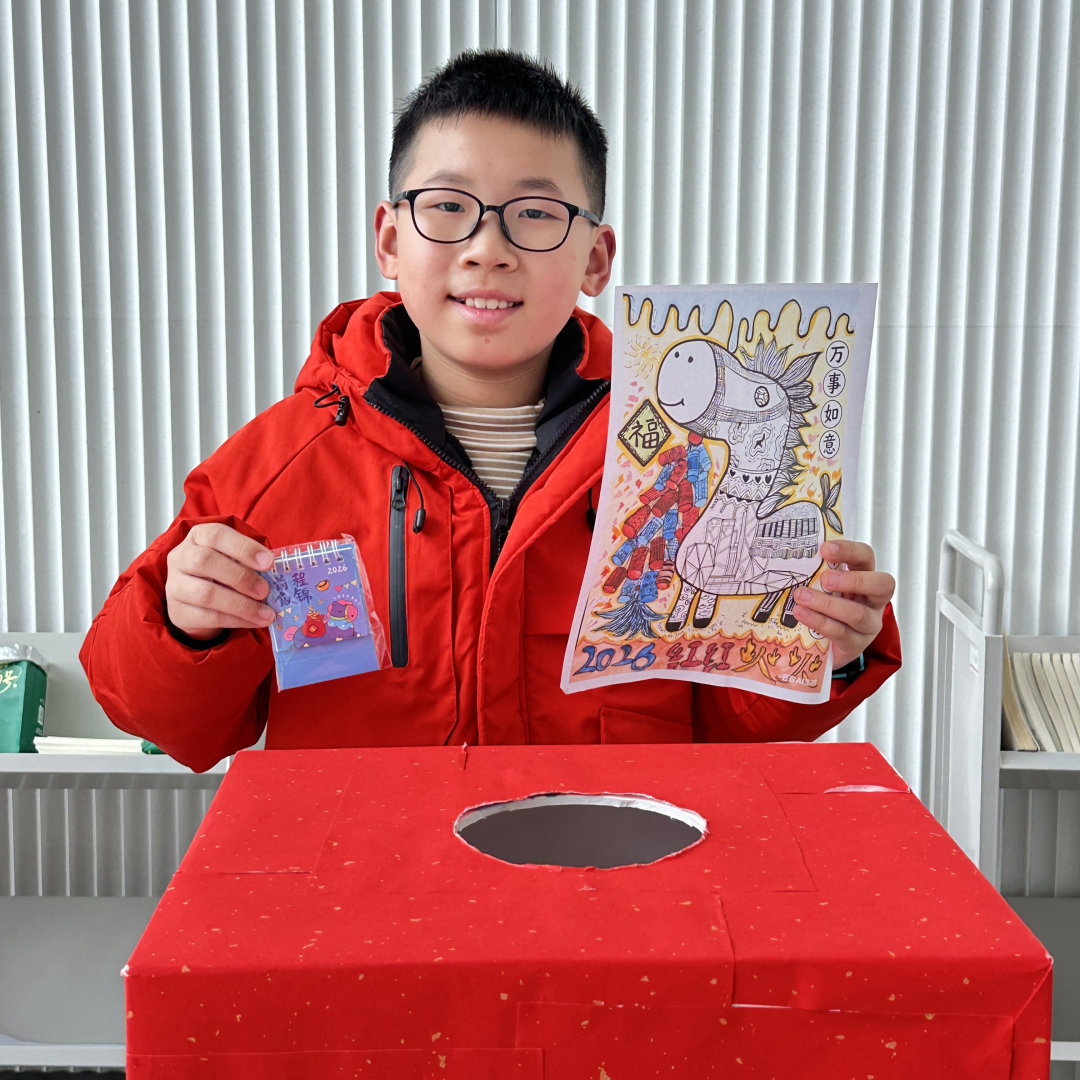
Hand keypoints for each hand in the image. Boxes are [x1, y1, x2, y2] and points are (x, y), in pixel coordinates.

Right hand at [165, 523, 275, 640]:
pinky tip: (254, 621)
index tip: (268, 562)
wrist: (195, 600)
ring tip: (266, 613)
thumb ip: (250, 562)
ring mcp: (175, 585)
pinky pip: (208, 617)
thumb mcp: (234, 559)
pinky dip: (236, 620)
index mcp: (198, 537)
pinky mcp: (177, 612)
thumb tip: (277, 574)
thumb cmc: (221, 572)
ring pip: (206, 594)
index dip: (243, 548)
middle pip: (205, 561)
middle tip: (265, 590)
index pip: (216, 535)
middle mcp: (181, 557)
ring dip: (241, 605)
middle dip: (240, 577)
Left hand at [791, 540, 894, 670]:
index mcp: (865, 576)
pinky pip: (841, 633)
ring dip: (827, 604)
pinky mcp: (855, 644)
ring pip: (857, 613)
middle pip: (881, 585)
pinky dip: (819, 621)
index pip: (866, 557)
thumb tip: (790, 553)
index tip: (825, 549)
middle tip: (825, 579)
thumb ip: (816, 571)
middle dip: (852, 580)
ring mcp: (868, 624)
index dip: (850, 551)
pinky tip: (801, 613)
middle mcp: (873, 600)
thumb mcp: (823, 586)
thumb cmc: (824, 608)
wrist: (824, 646)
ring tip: (801, 596)